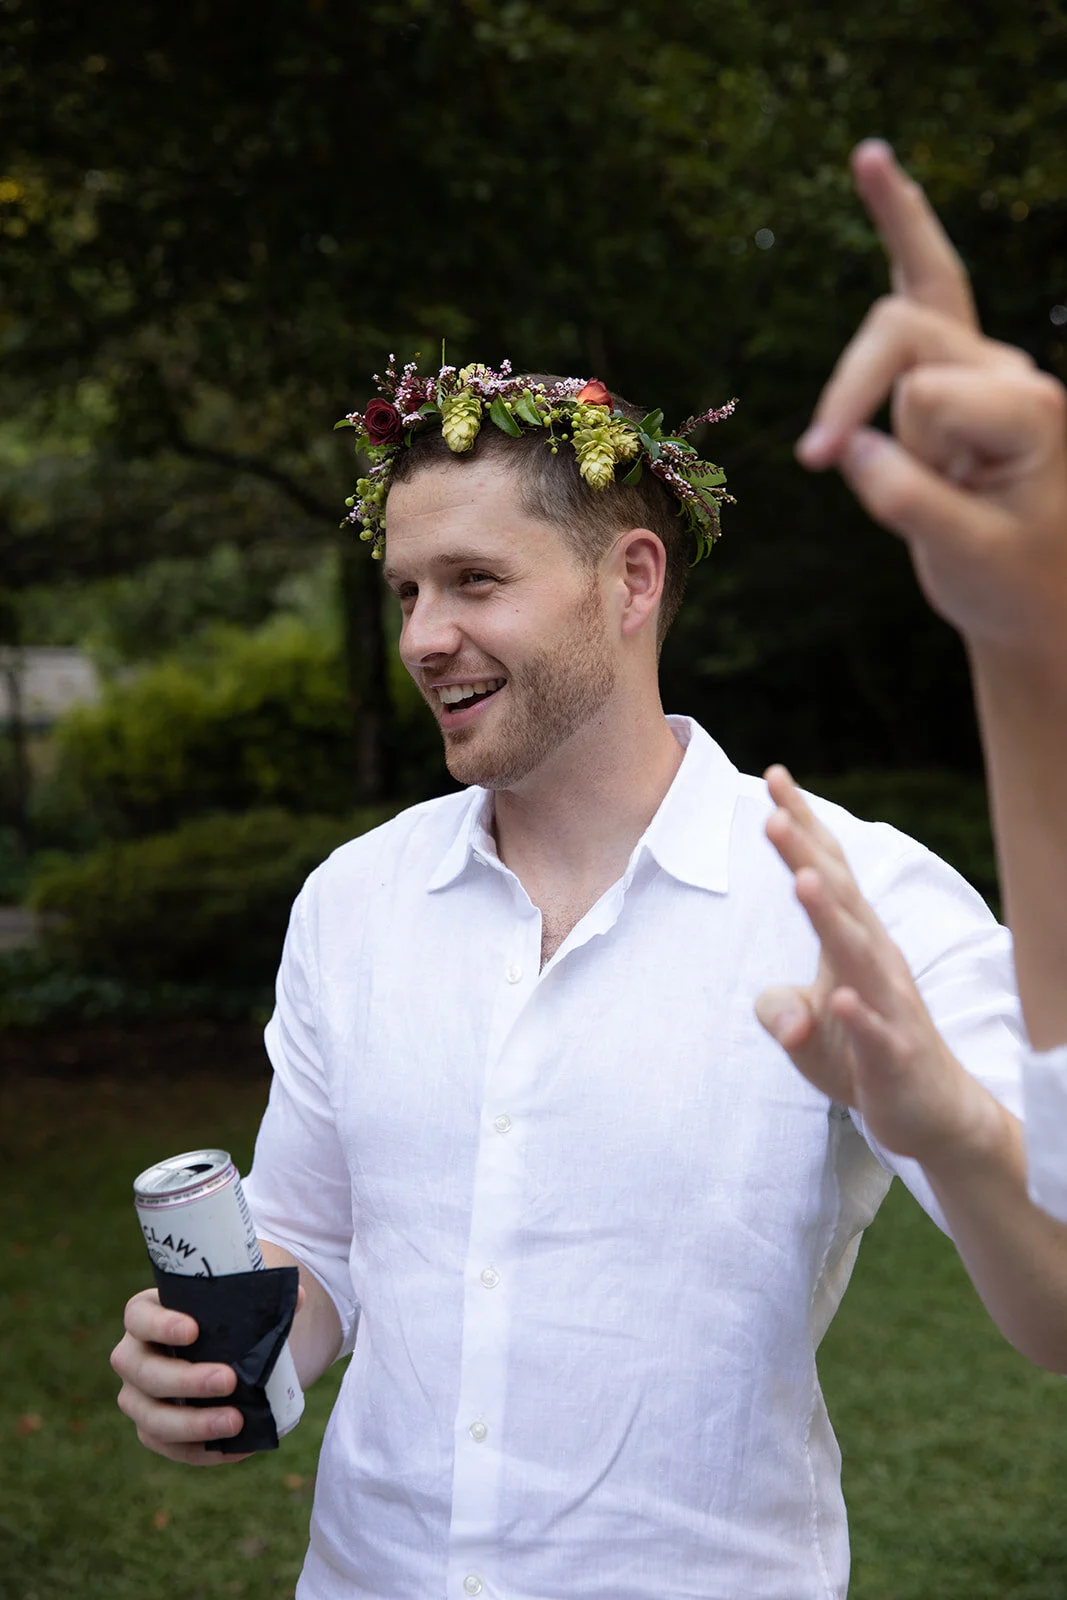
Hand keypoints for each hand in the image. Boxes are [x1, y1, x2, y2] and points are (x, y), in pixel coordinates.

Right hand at [110, 1288, 249, 1464]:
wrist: (226, 1352)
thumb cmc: (224, 1319)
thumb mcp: (239, 1301)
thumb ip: (266, 1297)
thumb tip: (296, 1298)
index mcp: (147, 1315)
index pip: (139, 1316)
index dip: (160, 1325)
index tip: (194, 1331)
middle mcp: (134, 1357)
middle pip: (143, 1373)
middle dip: (185, 1380)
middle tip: (229, 1380)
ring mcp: (139, 1398)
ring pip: (151, 1419)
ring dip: (192, 1424)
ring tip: (235, 1421)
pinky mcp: (154, 1430)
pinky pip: (170, 1448)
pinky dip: (203, 1451)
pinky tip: (239, 1446)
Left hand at [754, 764, 1000, 1169]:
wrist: (930, 1114)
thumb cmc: (864, 1057)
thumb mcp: (807, 1031)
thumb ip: (780, 1008)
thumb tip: (772, 1009)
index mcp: (853, 941)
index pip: (827, 872)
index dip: (802, 828)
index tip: (775, 779)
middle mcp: (875, 960)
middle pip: (838, 898)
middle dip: (805, 856)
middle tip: (772, 813)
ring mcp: (888, 1005)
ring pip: (857, 954)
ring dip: (830, 918)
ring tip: (802, 880)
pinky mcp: (895, 1055)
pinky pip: (875, 1032)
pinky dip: (856, 1015)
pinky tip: (835, 999)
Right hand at [797, 139, 1066, 656]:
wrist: (1037, 601)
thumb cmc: (1013, 582)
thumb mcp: (967, 556)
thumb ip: (910, 501)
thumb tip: (845, 450)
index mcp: (1030, 410)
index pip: (927, 387)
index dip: (882, 437)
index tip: (862, 491)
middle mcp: (1013, 373)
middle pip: (904, 331)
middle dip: (852, 393)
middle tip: (814, 463)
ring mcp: (984, 368)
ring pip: (895, 325)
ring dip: (858, 390)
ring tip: (843, 456)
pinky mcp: (954, 375)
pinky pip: (927, 281)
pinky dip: (902, 227)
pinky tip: (871, 162)